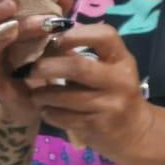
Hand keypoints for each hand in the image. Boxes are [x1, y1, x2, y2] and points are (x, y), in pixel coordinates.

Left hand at [23, 22, 154, 161]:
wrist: (133, 130)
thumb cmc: (112, 92)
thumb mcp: (107, 70)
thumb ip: (79, 56)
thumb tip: (41, 41)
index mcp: (122, 60)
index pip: (105, 36)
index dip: (77, 34)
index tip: (56, 40)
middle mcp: (121, 80)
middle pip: (78, 67)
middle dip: (47, 67)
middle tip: (31, 71)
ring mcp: (112, 105)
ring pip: (65, 97)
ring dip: (42, 95)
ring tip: (36, 95)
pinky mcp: (99, 125)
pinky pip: (63, 117)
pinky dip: (49, 113)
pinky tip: (48, 111)